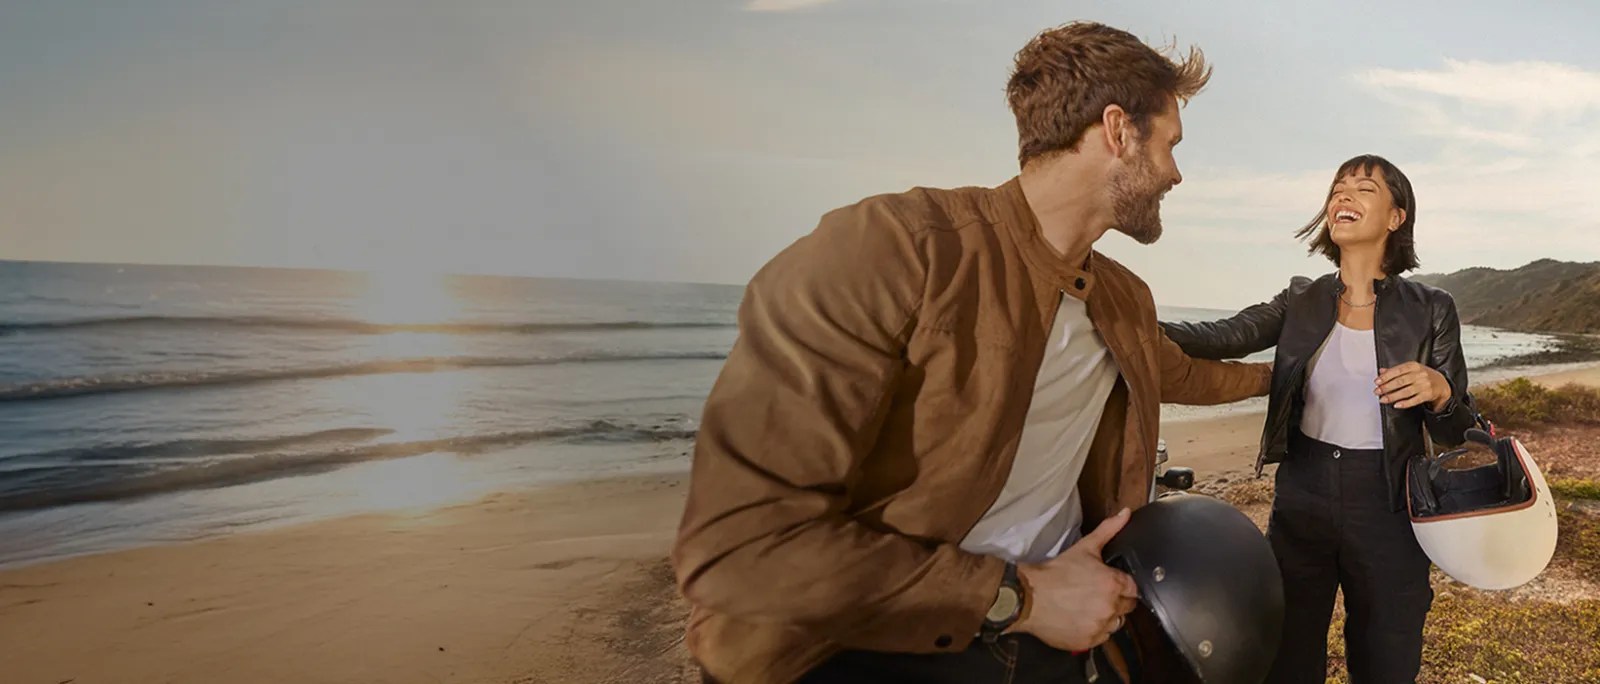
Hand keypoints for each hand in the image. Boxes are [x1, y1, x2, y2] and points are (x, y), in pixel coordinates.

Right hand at [1007, 508, 1138, 651]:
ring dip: (1107, 616)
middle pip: (1127, 607)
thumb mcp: (1084, 548)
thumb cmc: (1054, 573)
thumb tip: (1125, 514)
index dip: (1122, 585)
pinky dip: (1093, 630)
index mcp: (1113, 583)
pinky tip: (1079, 618)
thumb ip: (1109, 530)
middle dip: (1116, 600)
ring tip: (1086, 607)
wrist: (1029, 597)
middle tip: (1095, 594)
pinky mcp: (1089, 641)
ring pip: (1116, 623)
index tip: (1109, 584)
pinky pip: (1101, 637)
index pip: (1134, 588)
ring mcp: (1099, 626)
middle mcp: (1110, 607)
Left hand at [1376, 362, 1451, 410]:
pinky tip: (1396, 405)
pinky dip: (1405, 403)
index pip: (1397, 371)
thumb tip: (1382, 371)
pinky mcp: (1428, 395)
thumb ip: (1396, 370)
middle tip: (1378, 391)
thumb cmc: (1424, 375)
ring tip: (1383, 399)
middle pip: (1401, 381)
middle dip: (1387, 387)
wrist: (1442, 383)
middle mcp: (1420, 375)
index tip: (1377, 382)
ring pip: (1406, 391)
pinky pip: (1415, 400)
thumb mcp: (1411, 369)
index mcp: (1414, 366)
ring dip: (1393, 396)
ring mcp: (1424, 385)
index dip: (1386, 377)